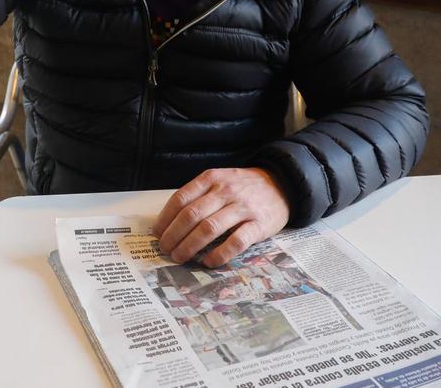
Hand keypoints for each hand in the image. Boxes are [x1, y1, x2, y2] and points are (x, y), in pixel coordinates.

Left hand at [152, 168, 289, 267]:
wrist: (283, 184)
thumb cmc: (243, 187)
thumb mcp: (220, 180)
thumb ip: (199, 195)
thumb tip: (170, 221)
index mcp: (211, 179)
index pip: (180, 199)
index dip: (165, 218)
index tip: (157, 233)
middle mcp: (225, 191)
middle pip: (191, 216)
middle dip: (173, 235)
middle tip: (165, 249)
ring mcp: (243, 207)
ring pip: (209, 229)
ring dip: (189, 246)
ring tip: (179, 257)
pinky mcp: (259, 224)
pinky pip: (236, 242)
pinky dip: (219, 254)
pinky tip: (208, 262)